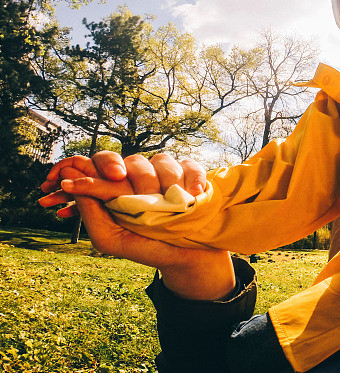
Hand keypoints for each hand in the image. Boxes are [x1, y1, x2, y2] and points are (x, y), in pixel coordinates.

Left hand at [40, 153, 230, 299]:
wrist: (184, 258)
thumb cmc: (145, 247)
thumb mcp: (109, 237)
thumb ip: (89, 209)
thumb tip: (67, 179)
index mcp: (117, 189)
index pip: (102, 163)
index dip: (105, 164)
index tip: (113, 176)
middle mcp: (141, 178)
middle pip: (135, 160)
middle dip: (142, 180)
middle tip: (149, 200)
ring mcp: (167, 175)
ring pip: (163, 161)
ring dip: (169, 182)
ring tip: (175, 205)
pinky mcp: (191, 175)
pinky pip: (190, 165)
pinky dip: (194, 178)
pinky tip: (194, 194)